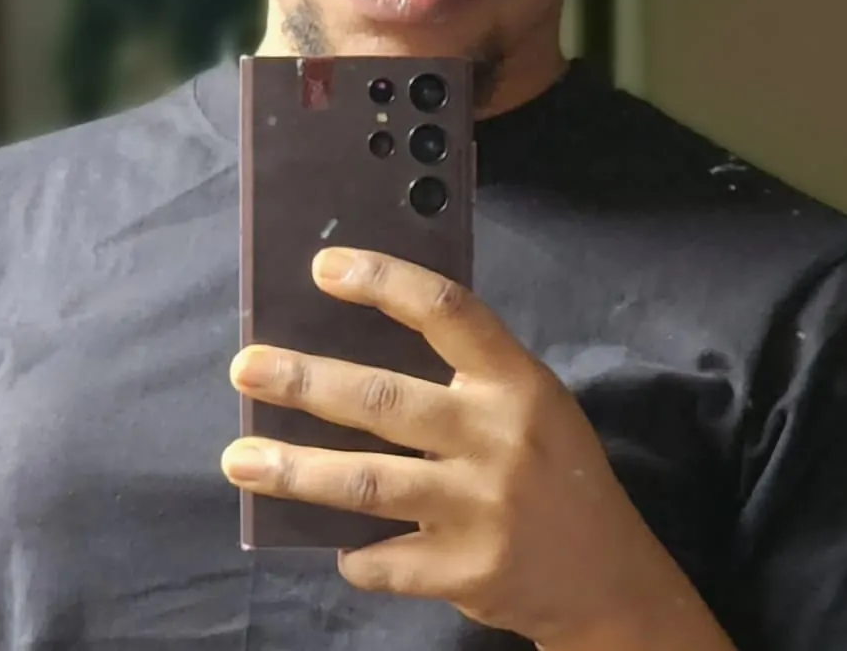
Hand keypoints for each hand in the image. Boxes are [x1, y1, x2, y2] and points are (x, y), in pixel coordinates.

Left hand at [222, 247, 691, 646]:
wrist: (608, 579)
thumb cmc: (556, 472)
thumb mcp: (534, 403)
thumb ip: (469, 375)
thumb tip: (359, 342)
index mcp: (517, 380)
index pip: (447, 311)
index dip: (384, 282)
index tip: (324, 268)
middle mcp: (498, 436)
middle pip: (384, 400)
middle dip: (305, 382)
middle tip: (246, 368)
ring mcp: (480, 508)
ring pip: (368, 483)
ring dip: (294, 471)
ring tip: (239, 460)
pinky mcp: (465, 571)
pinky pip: (383, 559)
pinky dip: (352, 554)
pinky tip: (335, 546)